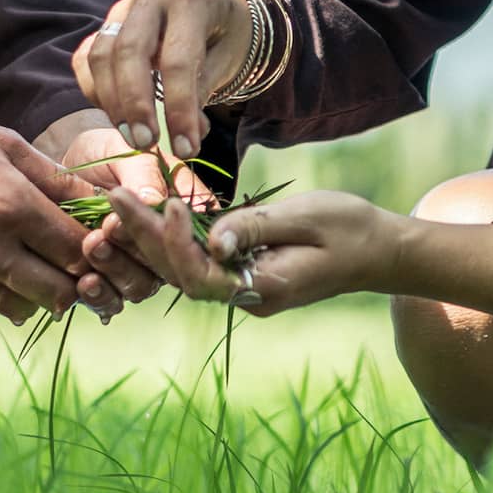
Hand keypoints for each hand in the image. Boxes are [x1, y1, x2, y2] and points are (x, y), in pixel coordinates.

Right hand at [0, 105, 101, 322]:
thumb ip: (51, 176)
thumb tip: (96, 199)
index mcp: (11, 205)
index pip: (78, 251)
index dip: (95, 250)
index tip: (93, 241)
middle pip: (60, 292)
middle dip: (73, 280)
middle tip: (69, 262)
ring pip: (24, 308)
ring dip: (36, 292)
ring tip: (29, 265)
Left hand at [39, 111, 214, 307]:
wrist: (67, 164)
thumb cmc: (106, 152)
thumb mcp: (127, 152)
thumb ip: (144, 174)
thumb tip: (155, 200)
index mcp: (186, 210)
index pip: (198, 231)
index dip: (184, 227)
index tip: (167, 209)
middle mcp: (169, 246)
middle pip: (169, 263)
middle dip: (140, 245)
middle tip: (111, 224)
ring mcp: (140, 268)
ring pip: (141, 285)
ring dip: (117, 267)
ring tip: (93, 243)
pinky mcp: (110, 282)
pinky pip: (112, 301)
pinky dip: (100, 296)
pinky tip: (87, 282)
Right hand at [72, 0, 252, 163]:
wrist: (213, 5)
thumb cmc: (224, 36)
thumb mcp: (227, 60)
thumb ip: (202, 92)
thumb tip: (184, 138)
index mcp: (189, 1)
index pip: (176, 60)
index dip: (179, 109)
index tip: (185, 149)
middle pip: (128, 52)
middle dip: (135, 105)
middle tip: (146, 144)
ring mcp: (122, 9)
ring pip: (101, 56)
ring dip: (112, 103)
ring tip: (133, 138)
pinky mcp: (105, 25)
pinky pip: (86, 59)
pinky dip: (96, 91)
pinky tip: (117, 116)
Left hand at [105, 188, 399, 317]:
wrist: (378, 250)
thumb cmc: (349, 228)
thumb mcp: (305, 218)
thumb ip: (255, 228)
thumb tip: (212, 238)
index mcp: (263, 289)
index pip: (202, 277)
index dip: (176, 243)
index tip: (166, 204)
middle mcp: (246, 296)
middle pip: (181, 274)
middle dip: (145, 236)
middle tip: (114, 196)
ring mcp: (242, 288)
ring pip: (183, 270)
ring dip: (150, 237)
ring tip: (118, 201)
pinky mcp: (240, 272)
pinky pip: (197, 262)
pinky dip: (170, 238)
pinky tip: (146, 211)